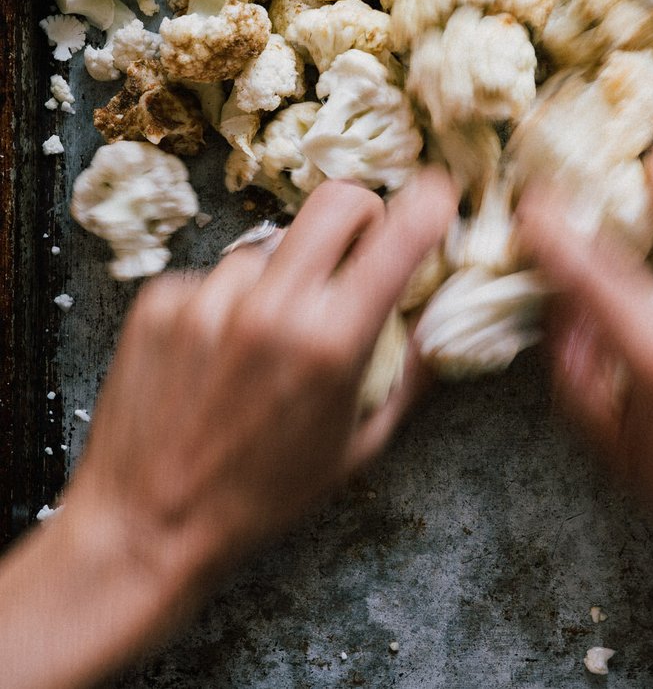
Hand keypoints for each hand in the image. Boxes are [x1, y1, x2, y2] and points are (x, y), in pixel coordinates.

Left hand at [3, 169, 454, 688]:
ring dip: (282, 277)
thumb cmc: (261, 498)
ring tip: (264, 339)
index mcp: (331, 345)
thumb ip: (408, 377)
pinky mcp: (162, 300)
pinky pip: (216, 275)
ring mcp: (209, 299)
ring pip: (271, 246)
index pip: (396, 241)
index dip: (429, 206)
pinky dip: (227, 302)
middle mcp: (270, 309)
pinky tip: (216, 353)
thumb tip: (441, 322)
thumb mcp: (357, 448)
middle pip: (335, 201)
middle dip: (362, 211)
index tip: (438, 194)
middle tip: (359, 243)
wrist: (144, 525)